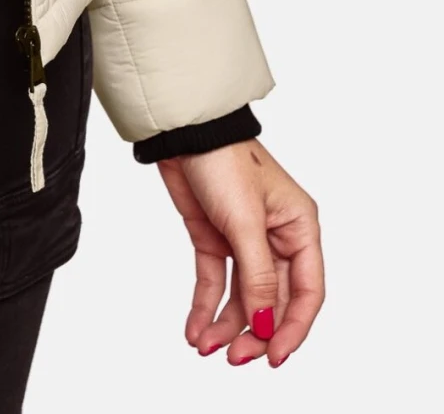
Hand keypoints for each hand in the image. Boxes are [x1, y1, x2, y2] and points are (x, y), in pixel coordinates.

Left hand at [157, 138, 323, 366]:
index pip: (307, 292)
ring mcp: (244, 241)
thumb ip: (258, 277)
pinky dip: (205, 307)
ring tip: (206, 346)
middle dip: (255, 332)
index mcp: (300, 228)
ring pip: (243, 298)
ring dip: (227, 325)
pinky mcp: (214, 239)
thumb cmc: (224, 159)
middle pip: (274, 301)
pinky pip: (215, 282)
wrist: (181, 131)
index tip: (274, 357)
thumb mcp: (245, 221)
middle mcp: (276, 238)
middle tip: (235, 358)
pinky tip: (195, 329)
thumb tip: (266, 324)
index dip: (293, 329)